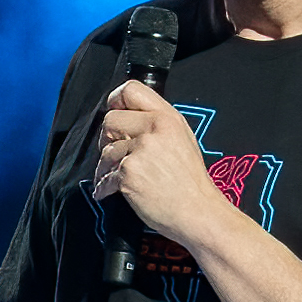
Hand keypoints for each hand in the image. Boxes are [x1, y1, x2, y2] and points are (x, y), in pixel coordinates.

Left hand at [92, 80, 227, 243]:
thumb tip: (130, 117)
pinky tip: (112, 191)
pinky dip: (105, 187)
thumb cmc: (192, 182)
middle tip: (116, 151)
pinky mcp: (128, 174)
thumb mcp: (183, 139)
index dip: (116, 100)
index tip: (114, 110)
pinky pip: (104, 177)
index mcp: (167, 118)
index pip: (131, 90)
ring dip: (106, 167)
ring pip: (105, 151)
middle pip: (110, 120)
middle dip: (108, 137)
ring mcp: (140, 152)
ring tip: (117, 176)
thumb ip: (158, 123)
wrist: (197, 211)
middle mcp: (153, 130)